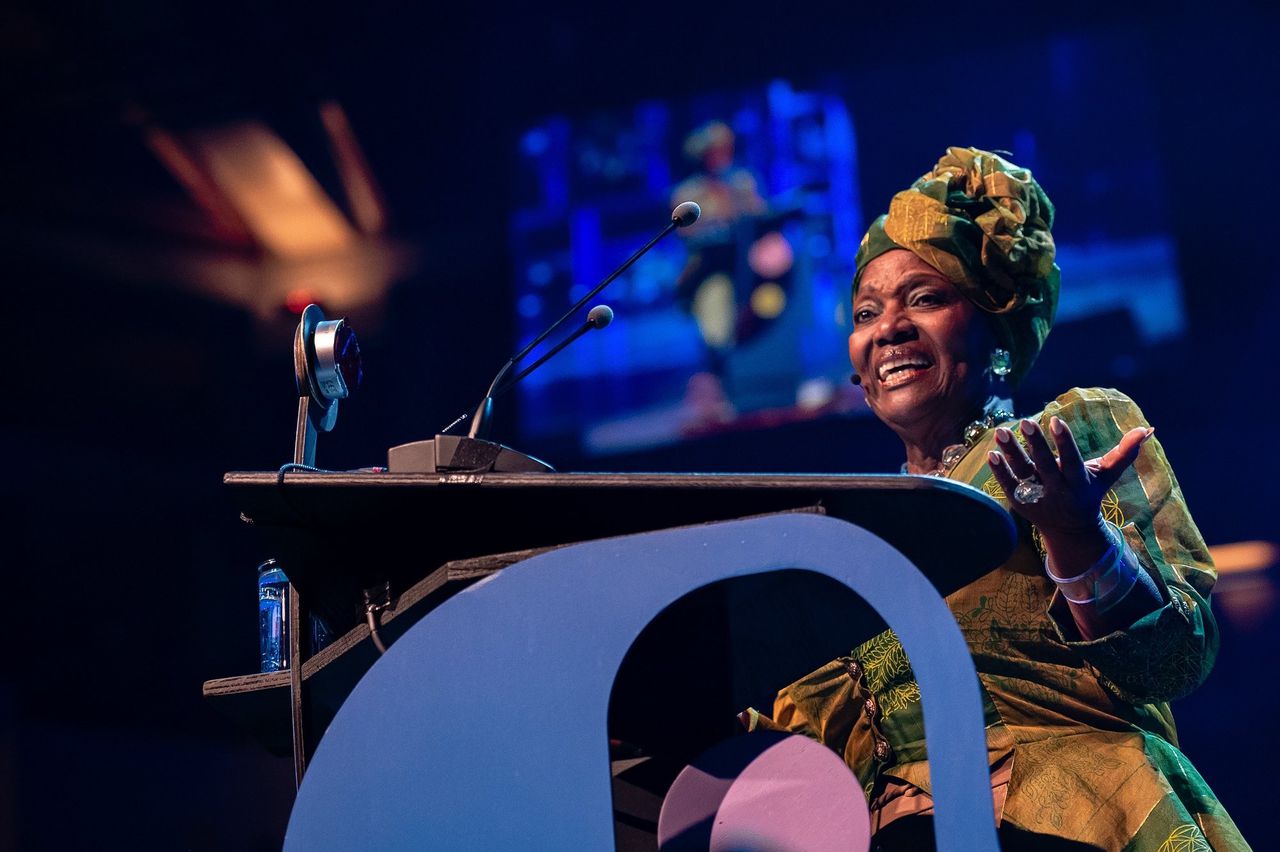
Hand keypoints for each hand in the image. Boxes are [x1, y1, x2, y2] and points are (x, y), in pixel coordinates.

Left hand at [986, 416, 1153, 534]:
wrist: (1071, 532)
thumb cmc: (1089, 495)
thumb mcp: (1106, 476)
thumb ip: (1123, 453)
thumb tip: (1147, 429)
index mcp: (1078, 482)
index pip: (1071, 460)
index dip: (1064, 442)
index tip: (1055, 420)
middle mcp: (1057, 490)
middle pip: (1045, 466)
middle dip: (1036, 445)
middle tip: (1025, 422)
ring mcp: (1037, 498)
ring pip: (1022, 473)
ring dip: (1011, 453)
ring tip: (1001, 431)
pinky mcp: (1020, 503)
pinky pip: (1008, 485)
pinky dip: (1000, 471)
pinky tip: (991, 452)